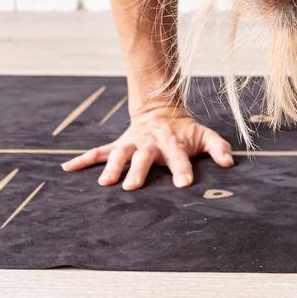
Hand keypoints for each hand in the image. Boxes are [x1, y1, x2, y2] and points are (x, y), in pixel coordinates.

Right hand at [60, 101, 233, 190]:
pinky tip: (67, 168)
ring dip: (110, 167)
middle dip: (138, 171)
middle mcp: (149, 143)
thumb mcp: (204, 135)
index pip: (179, 156)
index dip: (182, 169)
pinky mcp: (118, 145)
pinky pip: (97, 152)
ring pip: (118, 154)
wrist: (161, 110)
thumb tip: (229, 163)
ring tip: (103, 183)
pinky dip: (82, 159)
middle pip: (143, 157)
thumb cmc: (185, 130)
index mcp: (171, 142)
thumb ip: (218, 148)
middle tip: (131, 187)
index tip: (184, 184)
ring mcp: (131, 143)